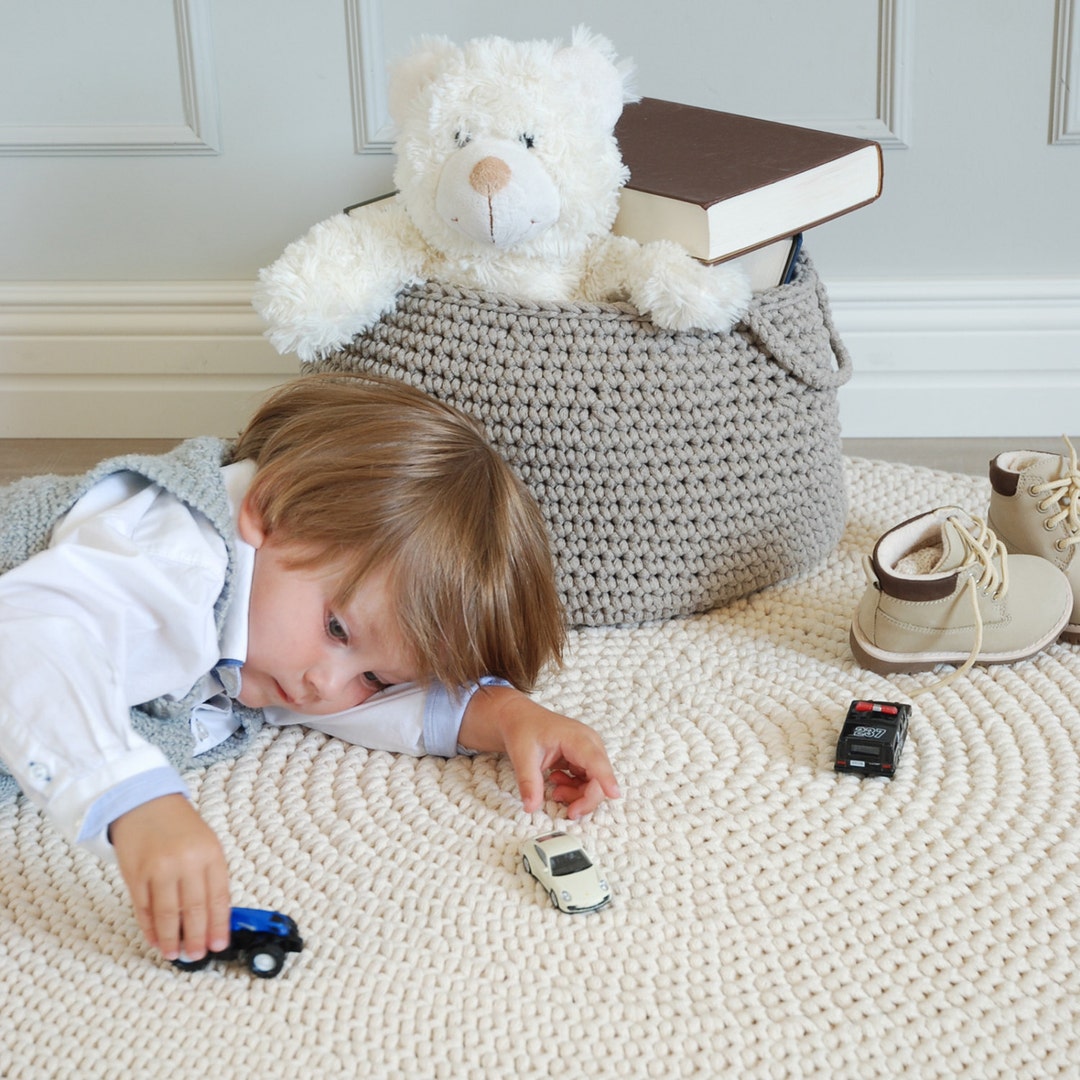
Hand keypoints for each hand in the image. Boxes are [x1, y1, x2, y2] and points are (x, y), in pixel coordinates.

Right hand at [109, 794, 230, 961]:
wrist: (144, 803)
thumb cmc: (179, 826)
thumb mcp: (206, 844)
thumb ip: (210, 876)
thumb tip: (214, 917)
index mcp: (210, 854)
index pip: (218, 897)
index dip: (219, 925)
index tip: (219, 944)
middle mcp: (186, 862)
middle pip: (194, 909)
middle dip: (197, 937)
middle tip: (197, 955)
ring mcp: (158, 869)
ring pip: (167, 914)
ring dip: (172, 938)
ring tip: (175, 954)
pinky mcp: (135, 875)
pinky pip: (144, 909)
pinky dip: (150, 928)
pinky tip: (156, 939)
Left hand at [459, 686, 620, 817]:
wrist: (520, 718)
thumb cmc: (523, 729)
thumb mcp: (522, 756)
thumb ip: (529, 783)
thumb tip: (531, 807)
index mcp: (577, 738)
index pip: (596, 761)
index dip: (606, 779)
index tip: (614, 794)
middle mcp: (589, 744)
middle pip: (599, 778)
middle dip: (585, 799)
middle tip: (568, 811)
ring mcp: (588, 751)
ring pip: (595, 783)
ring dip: (577, 795)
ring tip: (555, 791)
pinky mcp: (583, 759)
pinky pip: (587, 781)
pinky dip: (574, 789)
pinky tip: (557, 781)